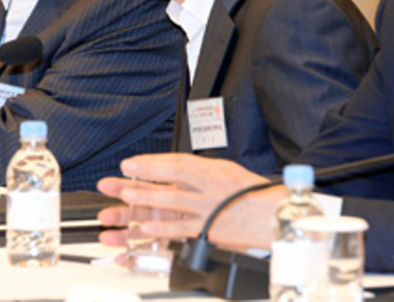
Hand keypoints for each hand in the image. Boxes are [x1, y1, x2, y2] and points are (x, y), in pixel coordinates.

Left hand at [96, 154, 276, 251]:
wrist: (272, 215)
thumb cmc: (248, 191)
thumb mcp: (223, 169)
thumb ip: (197, 170)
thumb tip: (170, 166)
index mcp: (210, 171)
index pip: (176, 163)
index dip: (152, 162)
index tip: (131, 163)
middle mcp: (207, 189)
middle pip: (170, 180)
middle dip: (143, 178)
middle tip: (121, 176)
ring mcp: (207, 210)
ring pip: (173, 204)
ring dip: (148, 200)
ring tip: (126, 197)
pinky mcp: (208, 230)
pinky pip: (182, 230)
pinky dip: (163, 230)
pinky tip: (146, 228)